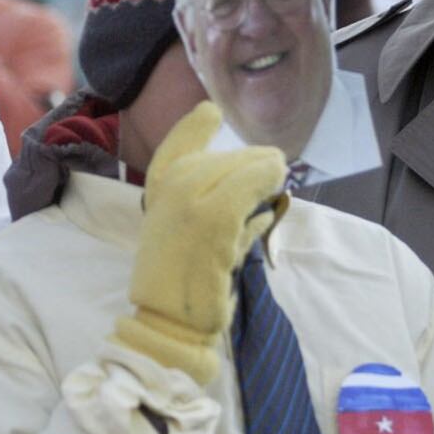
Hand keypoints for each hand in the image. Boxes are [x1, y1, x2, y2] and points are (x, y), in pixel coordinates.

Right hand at [113, 102, 286, 384]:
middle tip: (274, 165)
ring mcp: (189, 203)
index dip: (195, 126)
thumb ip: (208, 199)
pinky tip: (273, 200)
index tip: (212, 114)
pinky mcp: (214, 220)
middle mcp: (168, 190)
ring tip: (277, 176)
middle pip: (220, 158)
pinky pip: (249, 190)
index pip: (177, 144)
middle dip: (250, 161)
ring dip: (265, 172)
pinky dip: (266, 188)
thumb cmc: (180, 279)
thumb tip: (256, 180)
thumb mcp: (183, 230)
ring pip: (240, 171)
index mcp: (156, 191)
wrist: (167, 319)